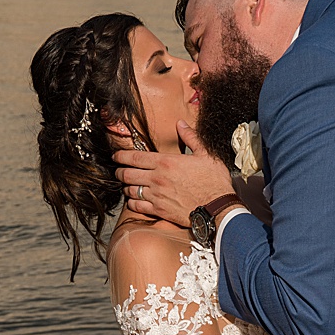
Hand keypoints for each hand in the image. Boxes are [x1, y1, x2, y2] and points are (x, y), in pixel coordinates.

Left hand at [113, 121, 232, 226]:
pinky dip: (133, 203)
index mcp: (166, 162)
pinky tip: (135, 201)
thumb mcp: (206, 155)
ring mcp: (156, 195)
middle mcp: (157, 178)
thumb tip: (181, 124)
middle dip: (120, 172)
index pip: (134, 157)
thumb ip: (190, 138)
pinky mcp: (159, 210)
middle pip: (127, 174)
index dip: (120, 156)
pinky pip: (137, 206)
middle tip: (119, 171)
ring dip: (126, 187)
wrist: (219, 207)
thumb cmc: (214, 182)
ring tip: (128, 186)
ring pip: (130, 190)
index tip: (116, 156)